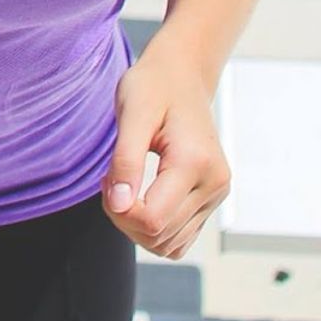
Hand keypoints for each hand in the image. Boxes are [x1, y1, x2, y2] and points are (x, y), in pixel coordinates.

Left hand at [103, 47, 230, 258]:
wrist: (180, 77)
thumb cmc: (152, 88)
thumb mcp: (132, 114)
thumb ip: (125, 160)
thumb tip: (118, 205)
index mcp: (196, 164)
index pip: (153, 220)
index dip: (118, 210)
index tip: (105, 178)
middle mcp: (214, 184)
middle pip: (158, 235)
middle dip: (122, 215)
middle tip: (110, 179)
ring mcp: (216, 194)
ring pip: (169, 244)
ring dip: (135, 225)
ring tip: (124, 184)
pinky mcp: (210, 199)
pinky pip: (179, 238)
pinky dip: (152, 228)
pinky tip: (138, 196)